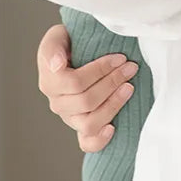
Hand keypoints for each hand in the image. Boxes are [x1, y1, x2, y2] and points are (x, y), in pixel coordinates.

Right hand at [36, 24, 138, 152]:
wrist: (76, 53)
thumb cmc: (69, 44)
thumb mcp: (57, 37)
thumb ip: (53, 47)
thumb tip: (56, 65)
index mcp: (49, 82)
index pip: (76, 82)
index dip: (100, 70)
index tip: (121, 57)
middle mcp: (58, 104)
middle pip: (86, 101)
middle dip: (112, 83)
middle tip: (131, 68)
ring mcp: (70, 118)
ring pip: (89, 123)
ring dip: (113, 105)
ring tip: (129, 88)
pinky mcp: (81, 128)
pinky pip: (87, 143)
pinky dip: (99, 140)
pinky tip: (113, 128)